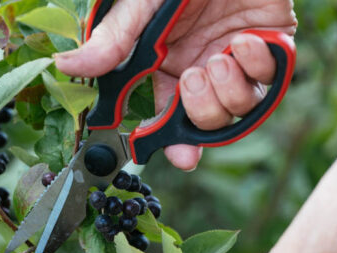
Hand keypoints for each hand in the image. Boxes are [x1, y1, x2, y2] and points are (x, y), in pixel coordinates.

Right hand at [56, 0, 296, 170]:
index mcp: (168, 67)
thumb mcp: (140, 7)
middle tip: (192, 79)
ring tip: (220, 57)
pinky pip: (271, 80)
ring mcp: (237, 61)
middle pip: (206, 123)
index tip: (174, 155)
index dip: (170, 141)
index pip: (167, 117)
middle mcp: (202, 69)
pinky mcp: (271, 48)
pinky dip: (258, 65)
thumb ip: (111, 42)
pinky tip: (245, 39)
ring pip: (240, 108)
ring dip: (229, 89)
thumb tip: (65, 66)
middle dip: (201, 113)